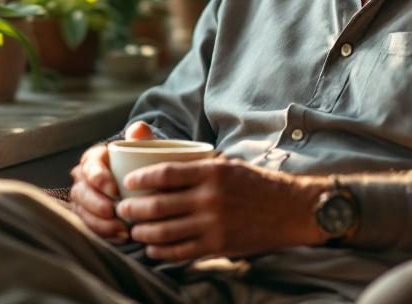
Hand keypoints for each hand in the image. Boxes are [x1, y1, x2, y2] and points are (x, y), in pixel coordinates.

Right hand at [68, 121, 155, 241]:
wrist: (142, 184)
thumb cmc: (140, 163)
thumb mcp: (142, 149)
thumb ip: (141, 138)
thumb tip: (138, 129)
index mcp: (94, 159)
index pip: (89, 166)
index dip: (98, 178)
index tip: (115, 189)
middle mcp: (83, 179)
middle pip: (81, 192)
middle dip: (95, 204)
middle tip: (113, 212)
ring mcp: (84, 200)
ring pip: (82, 212)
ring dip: (99, 223)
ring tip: (121, 229)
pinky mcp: (88, 218)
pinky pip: (89, 228)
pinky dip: (104, 234)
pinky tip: (121, 238)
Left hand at [115, 157, 327, 260]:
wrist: (290, 209)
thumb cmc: (255, 183)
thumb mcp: (227, 164)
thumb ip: (197, 165)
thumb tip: (162, 161)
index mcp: (211, 172)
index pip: (165, 173)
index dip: (141, 179)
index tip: (128, 182)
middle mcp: (210, 198)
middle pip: (159, 205)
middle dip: (134, 209)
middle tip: (122, 209)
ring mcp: (214, 224)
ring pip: (166, 231)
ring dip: (143, 232)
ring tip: (133, 229)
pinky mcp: (219, 245)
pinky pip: (182, 251)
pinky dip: (162, 251)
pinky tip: (152, 248)